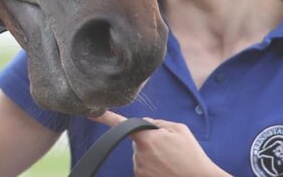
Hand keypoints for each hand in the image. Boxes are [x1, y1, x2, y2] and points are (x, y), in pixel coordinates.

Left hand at [91, 111, 225, 175]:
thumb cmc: (192, 155)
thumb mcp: (179, 130)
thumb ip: (158, 123)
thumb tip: (145, 122)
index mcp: (146, 137)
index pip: (120, 124)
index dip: (104, 118)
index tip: (90, 114)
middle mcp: (139, 153)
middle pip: (139, 143)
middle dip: (151, 143)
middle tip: (170, 150)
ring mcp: (139, 168)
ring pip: (142, 157)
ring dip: (153, 157)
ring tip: (172, 161)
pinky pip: (145, 169)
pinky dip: (154, 168)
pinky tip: (168, 169)